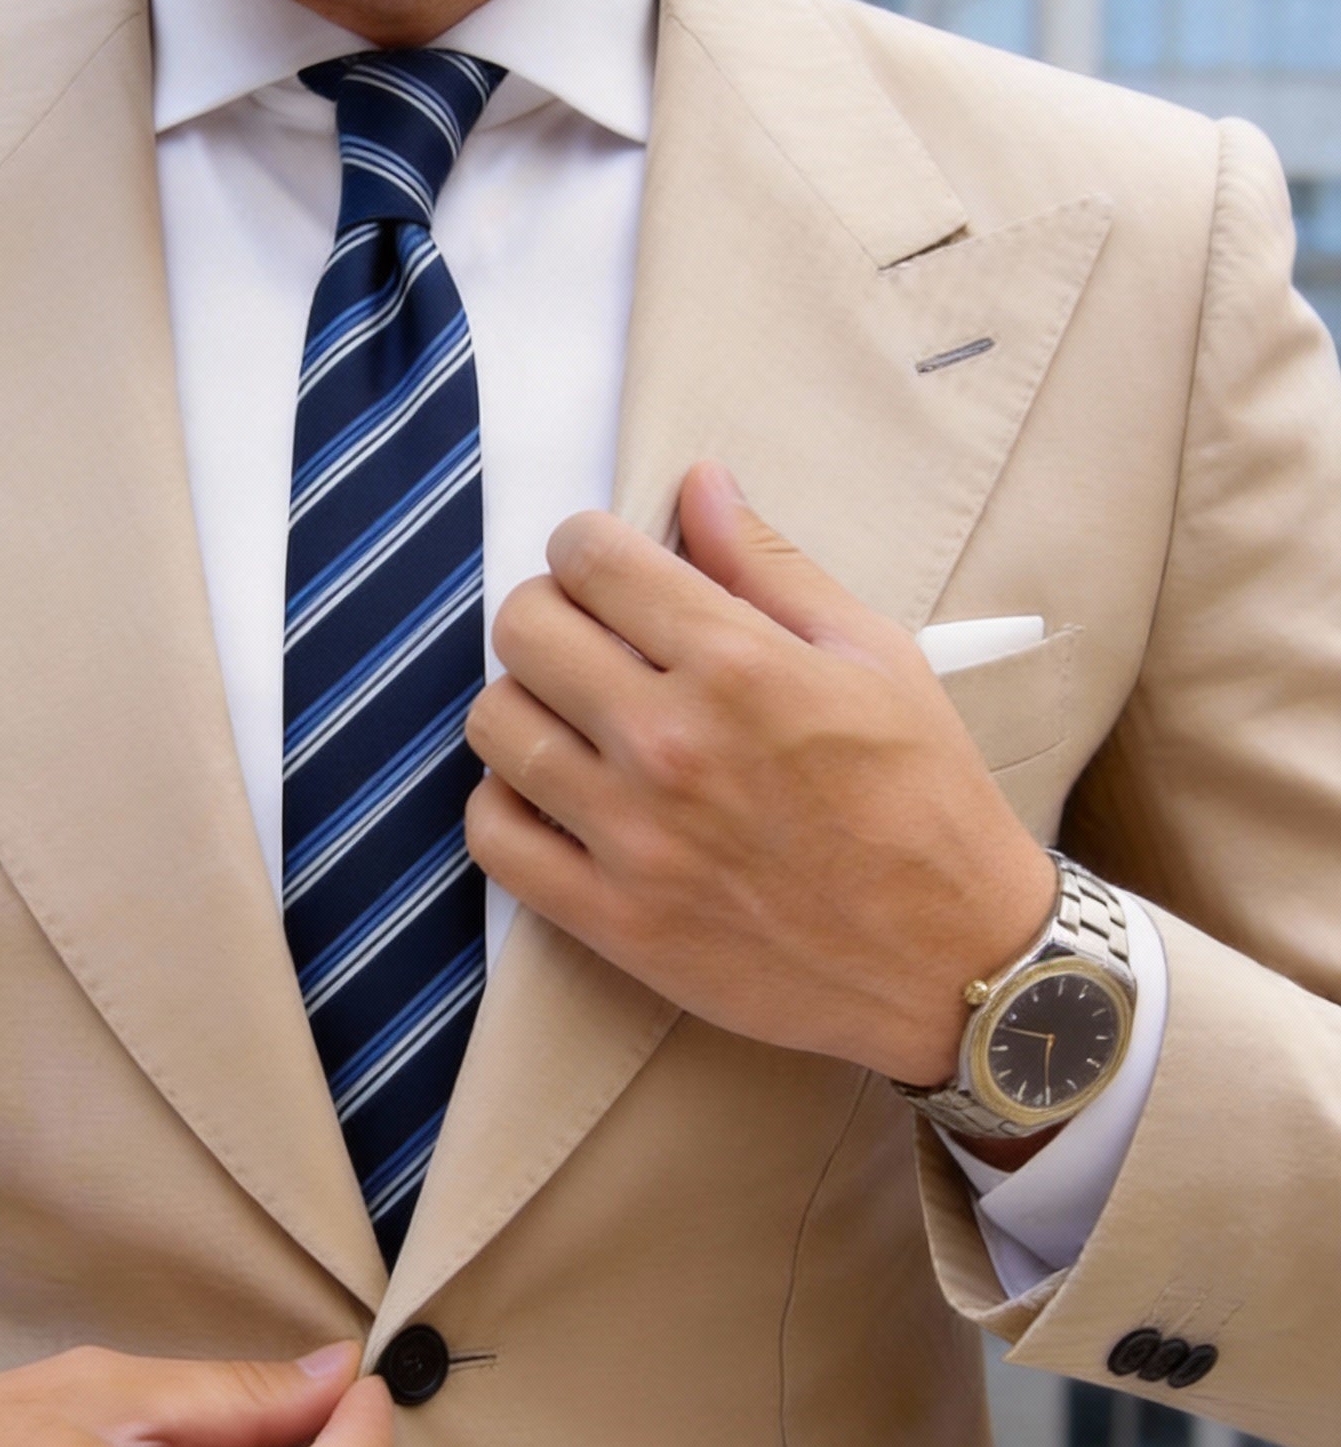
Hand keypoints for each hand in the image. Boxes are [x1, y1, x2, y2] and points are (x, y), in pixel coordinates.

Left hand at [464, 462, 1056, 1086]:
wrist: (954, 961)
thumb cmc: (925, 801)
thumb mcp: (874, 657)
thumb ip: (770, 566)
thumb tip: (699, 484)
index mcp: (737, 666)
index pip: (591, 559)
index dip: (585, 547)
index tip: (602, 567)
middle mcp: (670, 744)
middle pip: (524, 630)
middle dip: (548, 612)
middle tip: (586, 638)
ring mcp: (632, 837)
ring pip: (495, 725)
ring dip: (522, 704)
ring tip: (570, 718)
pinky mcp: (612, 918)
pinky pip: (493, 837)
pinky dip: (505, 804)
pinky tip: (551, 794)